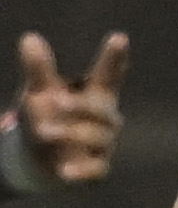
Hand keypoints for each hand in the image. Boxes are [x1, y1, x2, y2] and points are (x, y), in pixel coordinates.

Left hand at [13, 31, 128, 188]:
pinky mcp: (98, 168)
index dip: (114, 57)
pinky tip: (64, 170)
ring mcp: (104, 144)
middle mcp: (105, 118)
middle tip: (54, 101)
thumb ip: (38, 69)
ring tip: (44, 132)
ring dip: (72, 134)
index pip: (108, 74)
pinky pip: (96, 169)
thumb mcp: (39, 92)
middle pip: (103, 110)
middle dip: (81, 106)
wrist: (39, 159)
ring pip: (98, 138)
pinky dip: (82, 170)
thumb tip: (29, 38)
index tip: (119, 38)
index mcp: (96, 93)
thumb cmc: (46, 116)